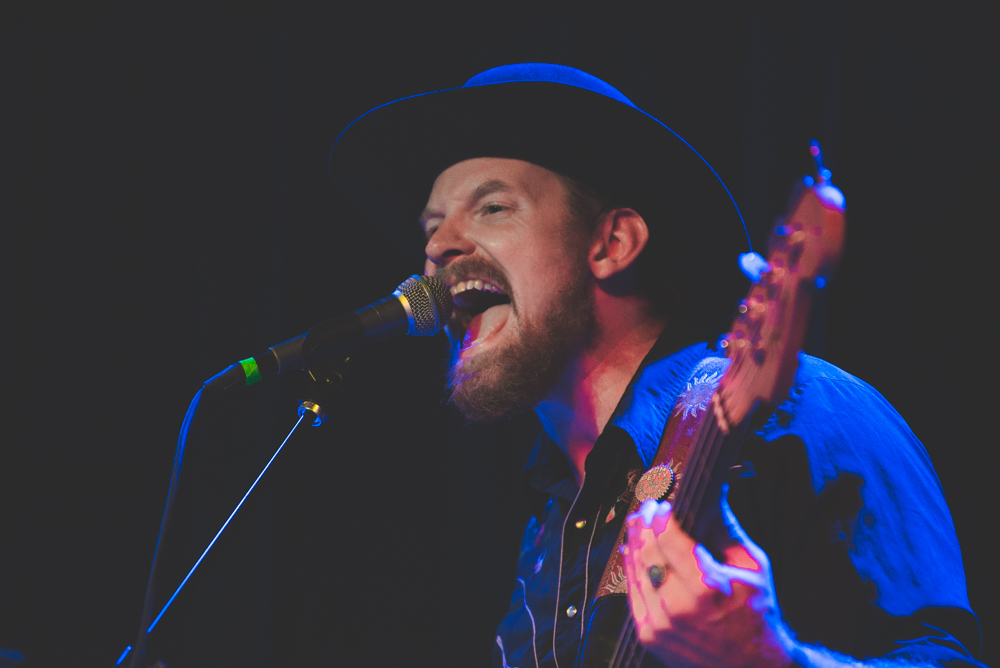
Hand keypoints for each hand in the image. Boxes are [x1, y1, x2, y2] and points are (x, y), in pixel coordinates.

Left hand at [622, 485, 795, 667]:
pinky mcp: (650, 635)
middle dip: (644, 523)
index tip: (663, 502)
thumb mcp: (752, 565)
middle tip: (647, 506)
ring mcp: (661, 624)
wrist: (754, 666)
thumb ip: (725, 527)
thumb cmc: (758, 612)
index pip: (668, 537)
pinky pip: (632, 593)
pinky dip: (630, 568)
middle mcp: (680, 606)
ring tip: (637, 523)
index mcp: (708, 586)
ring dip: (633, 542)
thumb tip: (712, 491)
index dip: (661, 515)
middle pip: (648, 551)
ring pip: (636, 570)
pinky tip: (630, 551)